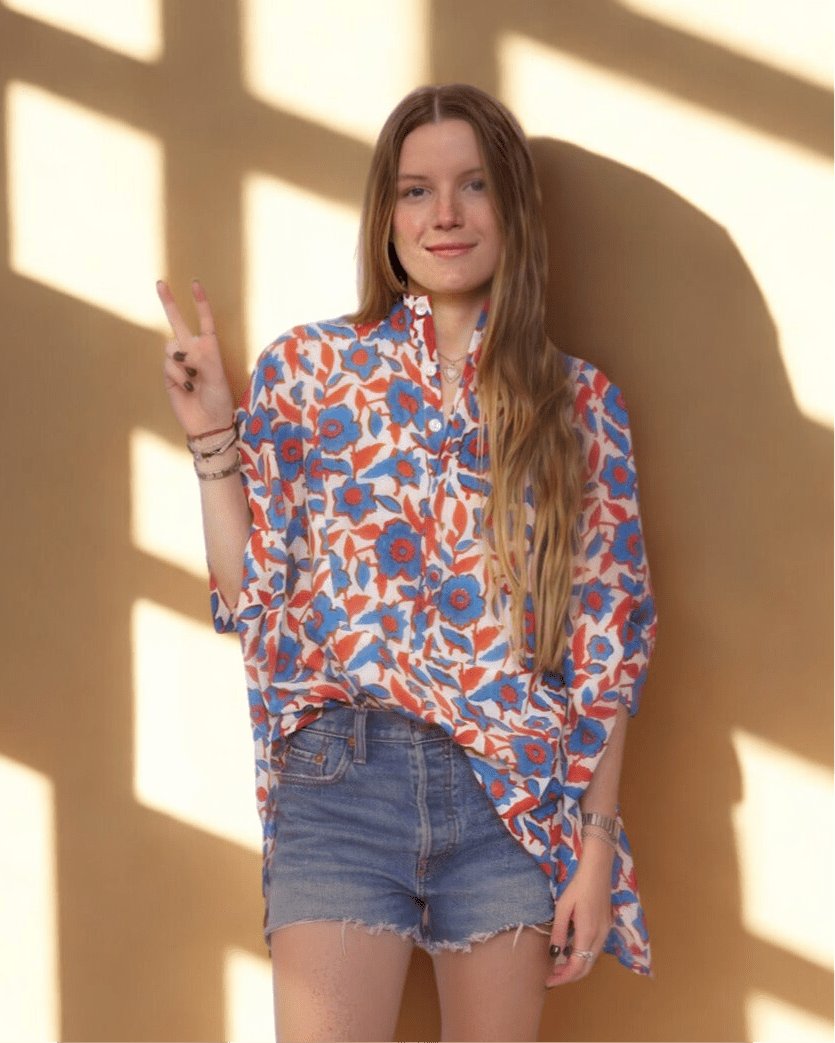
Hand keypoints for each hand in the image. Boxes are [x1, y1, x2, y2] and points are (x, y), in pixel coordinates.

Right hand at [156, 279, 235, 437]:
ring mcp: (179, 363)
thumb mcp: (217, 378)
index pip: (205, 322)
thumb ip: (202, 359)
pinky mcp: (168, 374)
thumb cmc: (218, 401)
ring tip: (194, 379)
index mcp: (210, 349)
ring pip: (171, 346)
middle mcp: (193, 352)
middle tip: (160, 282)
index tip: (195, 284)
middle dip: (168, 302)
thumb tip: (182, 350)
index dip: (200, 304)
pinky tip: (187, 387)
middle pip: (178, 323)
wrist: (207, 424)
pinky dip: (178, 374)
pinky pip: (168, 364)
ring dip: (183, 361)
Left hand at [546, 838, 613, 986]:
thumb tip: (554, 954)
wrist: (598, 869)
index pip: (577, 966)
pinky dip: (583, 956)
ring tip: (558, 964)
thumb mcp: (563, 907)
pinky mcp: (606, 926)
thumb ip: (560, 932)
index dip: (563, 978)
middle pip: (587, 967)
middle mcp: (600, 936)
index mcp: (588, 932)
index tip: (548, 981)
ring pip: (592, 959)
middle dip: (569, 975)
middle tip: (551, 975)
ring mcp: (606, 931)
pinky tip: (571, 949)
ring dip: (576, 966)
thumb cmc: (578, 885)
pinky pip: (595, 949)